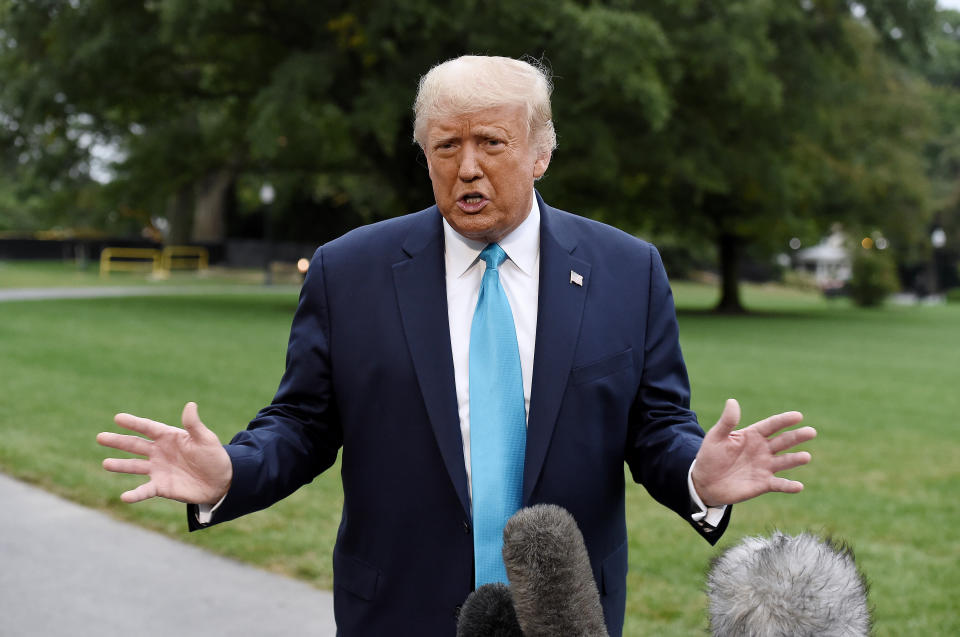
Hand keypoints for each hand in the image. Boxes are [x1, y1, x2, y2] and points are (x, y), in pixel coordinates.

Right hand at [97, 402, 232, 504]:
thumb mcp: (206, 439)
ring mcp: (158, 469)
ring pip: (134, 466)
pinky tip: (124, 496)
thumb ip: (194, 425)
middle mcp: (160, 452)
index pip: (148, 428)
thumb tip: (190, 405)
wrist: (221, 481)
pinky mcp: (161, 487)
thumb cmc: (214, 457)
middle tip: (100, 437)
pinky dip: (135, 494)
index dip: (134, 423)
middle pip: (135, 445)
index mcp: (169, 437)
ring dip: (120, 465)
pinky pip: (144, 490)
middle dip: (118, 441)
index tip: (118, 417)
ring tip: (105, 463)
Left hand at [691, 399, 815, 506]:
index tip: (798, 416)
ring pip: (784, 462)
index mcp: (752, 435)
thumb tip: (732, 401)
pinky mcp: (763, 484)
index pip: (771, 425)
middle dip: (797, 436)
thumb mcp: (716, 437)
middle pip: (783, 441)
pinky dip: (788, 486)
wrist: (705, 482)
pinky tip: (798, 486)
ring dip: (795, 459)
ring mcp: (764, 467)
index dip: (784, 420)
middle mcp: (762, 449)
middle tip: (811, 432)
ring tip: (806, 457)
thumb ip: (727, 421)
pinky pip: (779, 484)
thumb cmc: (710, 456)